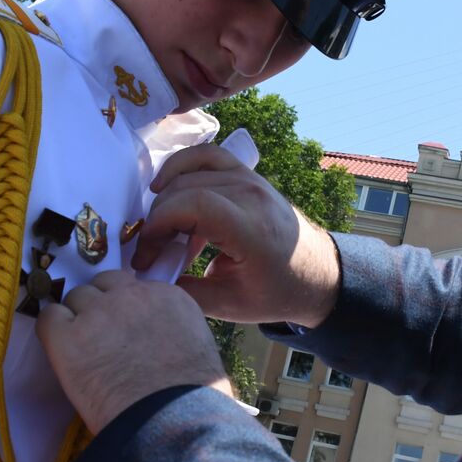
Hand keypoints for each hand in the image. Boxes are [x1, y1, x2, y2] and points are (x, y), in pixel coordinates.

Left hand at [36, 270, 231, 434]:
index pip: (133, 286)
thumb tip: (155, 334)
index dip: (125, 308)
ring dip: (76, 317)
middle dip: (100, 305)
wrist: (169, 415)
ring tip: (82, 348)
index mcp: (167, 297)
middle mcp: (132, 295)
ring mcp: (98, 312)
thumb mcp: (195, 344)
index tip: (124, 329)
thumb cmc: (190, 394)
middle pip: (102, 285)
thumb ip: (171, 326)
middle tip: (101, 336)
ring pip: (75, 297)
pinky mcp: (68, 336)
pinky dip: (52, 330)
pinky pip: (48, 317)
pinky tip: (62, 351)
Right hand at [130, 143, 341, 326]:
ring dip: (164, 197)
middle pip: (185, 189)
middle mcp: (252, 195)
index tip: (146, 255)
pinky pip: (207, 156)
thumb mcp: (231, 305)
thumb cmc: (277, 292)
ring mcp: (251, 179)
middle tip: (149, 254)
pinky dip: (180, 166)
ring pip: (191, 171)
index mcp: (252, 228)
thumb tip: (144, 282)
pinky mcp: (247, 175)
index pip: (193, 205)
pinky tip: (164, 188)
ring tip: (157, 229)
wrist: (317, 273)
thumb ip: (185, 294)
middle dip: (156, 220)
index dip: (159, 225)